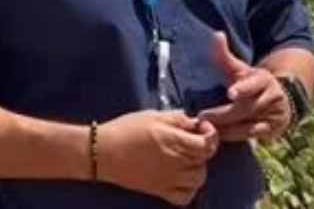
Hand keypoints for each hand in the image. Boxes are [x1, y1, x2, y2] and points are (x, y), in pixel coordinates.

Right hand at [97, 109, 217, 205]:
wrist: (102, 152)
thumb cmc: (126, 129)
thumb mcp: (154, 116)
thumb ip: (179, 119)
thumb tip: (195, 123)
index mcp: (175, 141)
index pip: (208, 144)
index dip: (211, 134)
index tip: (202, 128)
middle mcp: (175, 163)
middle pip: (205, 161)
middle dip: (203, 149)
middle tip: (191, 140)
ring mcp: (168, 179)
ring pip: (198, 179)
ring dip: (197, 168)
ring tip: (186, 158)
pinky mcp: (159, 190)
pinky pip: (184, 197)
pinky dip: (188, 190)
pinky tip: (181, 177)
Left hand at [199, 33, 291, 143]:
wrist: (279, 100)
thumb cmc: (252, 83)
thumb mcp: (241, 70)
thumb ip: (226, 56)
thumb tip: (216, 35)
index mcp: (264, 79)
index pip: (255, 83)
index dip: (244, 88)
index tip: (231, 93)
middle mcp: (271, 96)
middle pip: (247, 108)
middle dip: (224, 114)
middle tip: (202, 116)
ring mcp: (273, 115)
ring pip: (249, 125)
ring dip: (227, 128)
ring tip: (208, 129)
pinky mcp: (272, 130)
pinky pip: (252, 136)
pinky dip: (235, 137)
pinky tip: (220, 137)